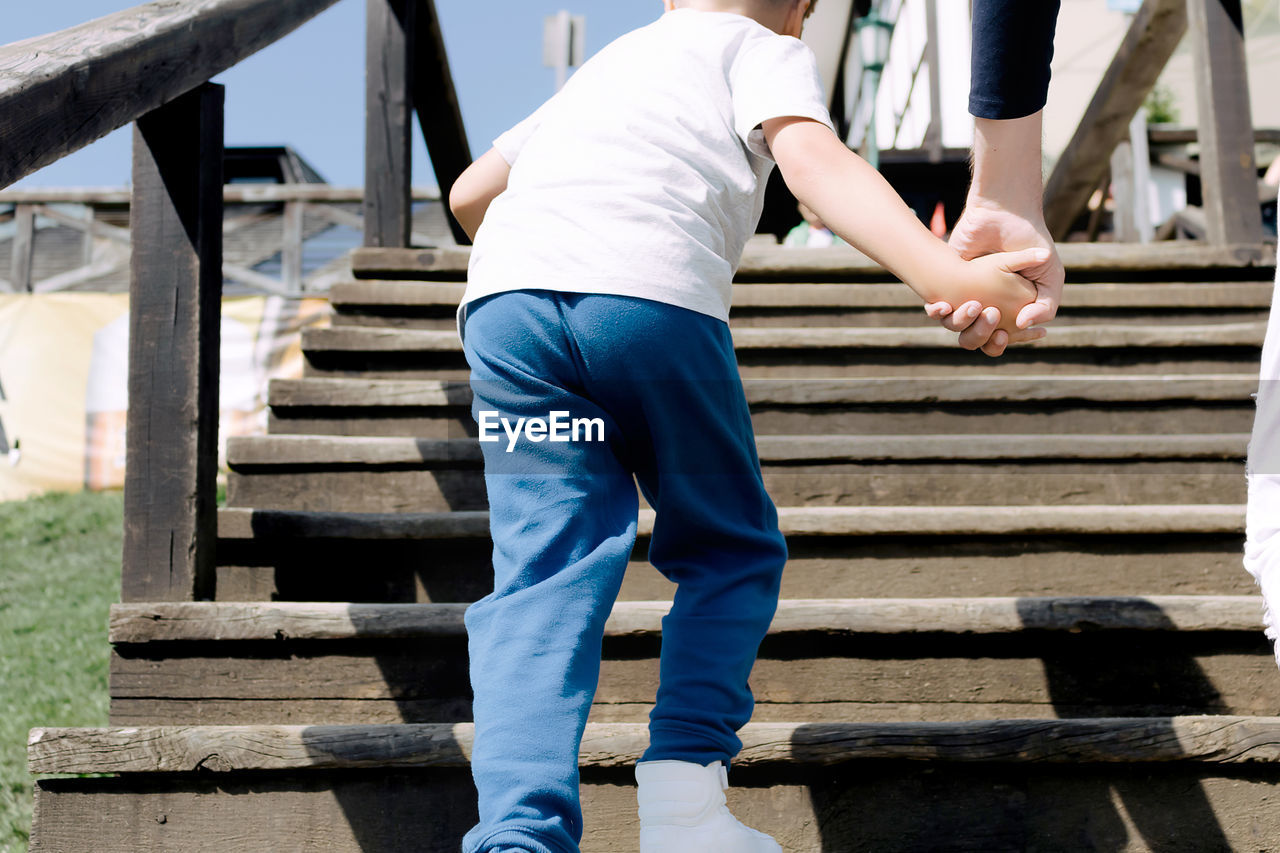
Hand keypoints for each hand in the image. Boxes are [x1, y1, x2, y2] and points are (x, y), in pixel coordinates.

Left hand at [925, 202, 1064, 355]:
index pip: (1003, 339)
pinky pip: (935, 310)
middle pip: (977, 339)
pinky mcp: (943, 286)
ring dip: (962, 322)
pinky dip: (937, 312)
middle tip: (990, 316)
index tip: (1007, 333)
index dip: (1004, 341)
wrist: (1001, 213)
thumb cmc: (1030, 241)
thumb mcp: (1049, 275)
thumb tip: (1023, 325)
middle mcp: (985, 307)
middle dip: (981, 334)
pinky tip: (942, 305)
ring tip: (974, 305)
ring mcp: (963, 298)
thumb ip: (1045, 304)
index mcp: (1009, 310)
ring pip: (955, 328)